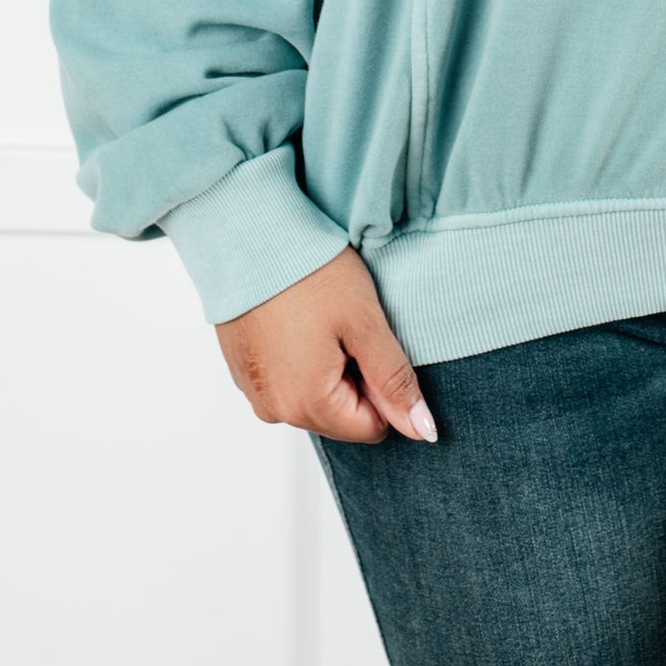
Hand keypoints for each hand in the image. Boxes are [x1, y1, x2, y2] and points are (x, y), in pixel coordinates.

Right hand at [215, 243, 438, 444]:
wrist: (250, 235)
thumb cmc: (310, 272)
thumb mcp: (366, 323)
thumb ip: (395, 381)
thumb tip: (423, 429)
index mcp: (306, 406)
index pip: (371, 426)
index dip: (382, 383)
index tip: (368, 339)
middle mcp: (274, 410)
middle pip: (341, 414)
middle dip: (353, 375)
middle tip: (344, 324)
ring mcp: (253, 391)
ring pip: (314, 396)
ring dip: (328, 364)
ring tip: (321, 317)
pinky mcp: (242, 370)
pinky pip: (286, 378)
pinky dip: (300, 355)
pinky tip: (299, 316)